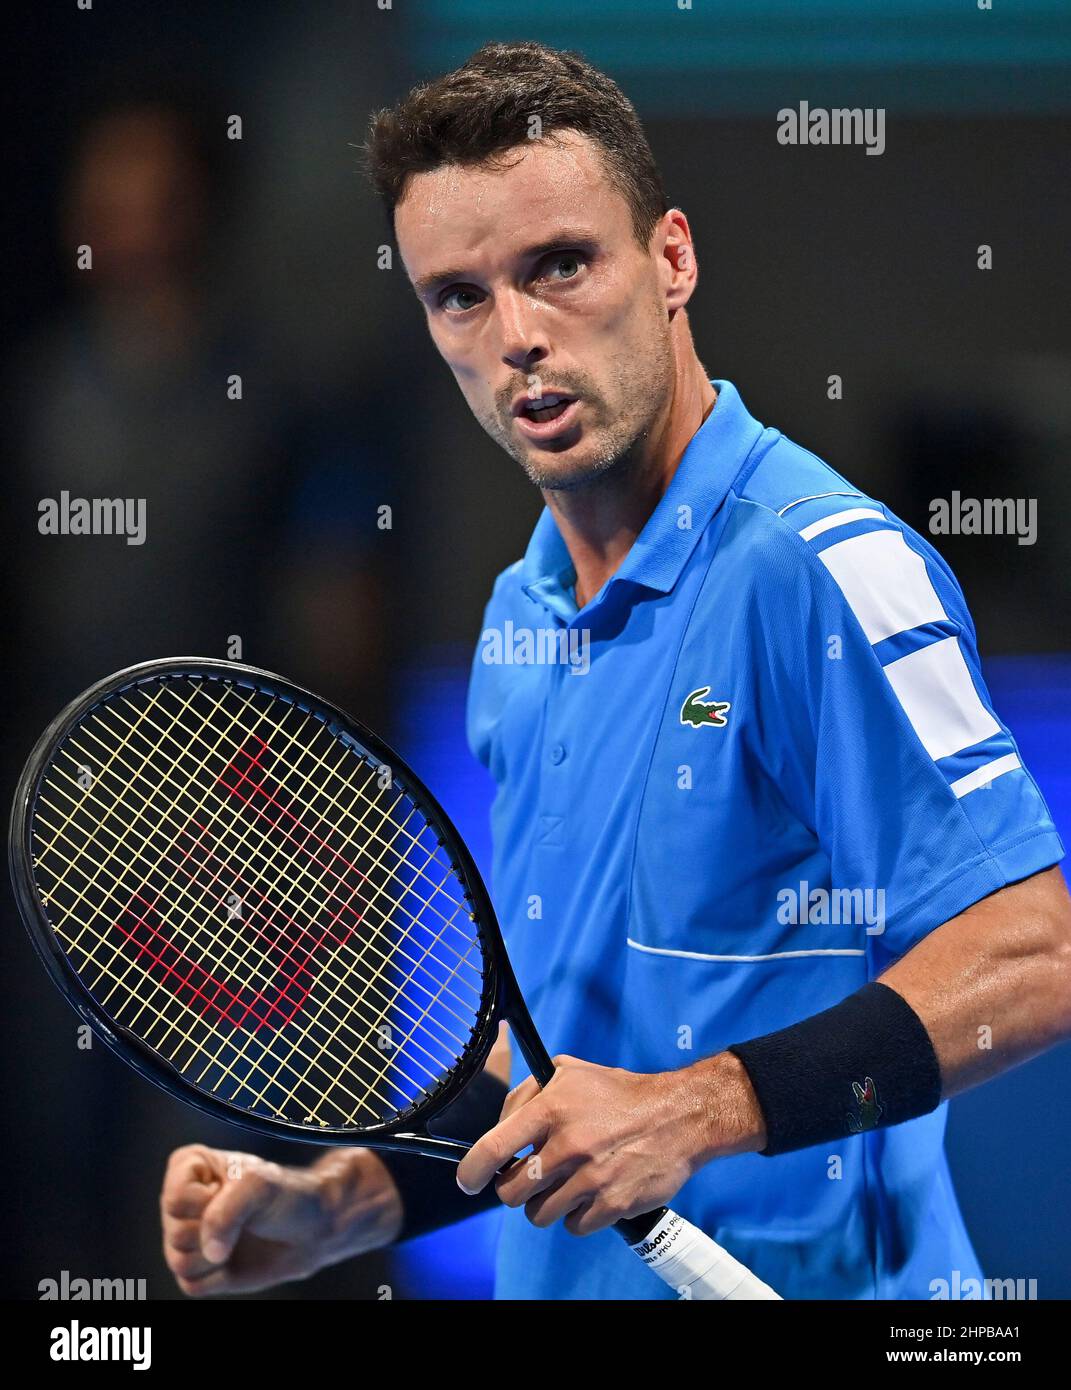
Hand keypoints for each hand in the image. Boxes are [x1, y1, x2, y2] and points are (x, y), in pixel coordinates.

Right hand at [160, 1144, 402, 1295]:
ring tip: (240, 1236)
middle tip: (244, 1217)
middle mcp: (180, 1201)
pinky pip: (191, 1284)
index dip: (207, 1203)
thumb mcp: (259, 1187)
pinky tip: (236, 1257)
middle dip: (215, 1231)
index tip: (232, 1192)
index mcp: (189, 1166)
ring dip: (217, 1256)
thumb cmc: (286, 1196)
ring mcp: (185, 1236)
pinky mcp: (196, 1269)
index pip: (175, 1198)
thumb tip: (210, 1255)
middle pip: (176, 1233)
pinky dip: (218, 1277)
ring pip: (179, 1261)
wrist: (310, 1229)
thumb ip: (226, 1213)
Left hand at [455, 1052, 763, 1235]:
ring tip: (565, 1185)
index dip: (472, 1172)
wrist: (678, 1116)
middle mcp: (568, 1144)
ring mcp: (592, 1178)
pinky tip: (590, 1195)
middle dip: (515, 1188)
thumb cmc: (619, 1094)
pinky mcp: (613, 1204)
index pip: (493, 1148)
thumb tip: (498, 1125)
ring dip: (546, 1204)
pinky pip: (574, 1226)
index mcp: (552, 1108)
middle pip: (512, 1192)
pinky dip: (577, 1217)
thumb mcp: (569, 1072)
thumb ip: (528, 1093)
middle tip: (531, 1177)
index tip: (468, 1182)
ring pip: (540, 1214)